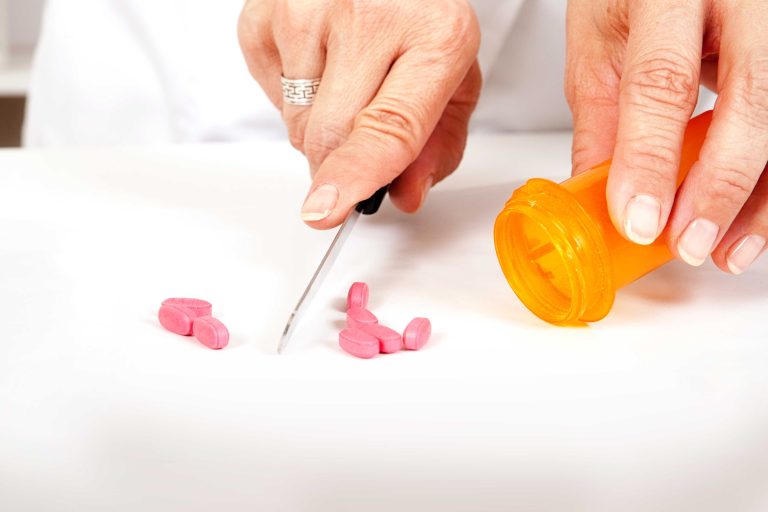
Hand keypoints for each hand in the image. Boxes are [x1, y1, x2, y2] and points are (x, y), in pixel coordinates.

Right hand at [239, 0, 480, 228]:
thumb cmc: (420, 22)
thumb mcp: (453, 83)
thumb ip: (437, 147)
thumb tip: (403, 195)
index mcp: (434, 35)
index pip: (389, 125)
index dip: (355, 174)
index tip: (326, 209)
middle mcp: (368, 14)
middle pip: (330, 137)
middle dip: (340, 164)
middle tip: (360, 137)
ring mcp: (307, 9)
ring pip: (296, 124)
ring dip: (319, 127)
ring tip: (347, 77)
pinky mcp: (264, 13)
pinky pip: (270, 96)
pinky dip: (292, 96)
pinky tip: (320, 61)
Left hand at [566, 0, 767, 273]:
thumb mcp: (601, 37)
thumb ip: (602, 113)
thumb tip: (597, 192)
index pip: (661, 81)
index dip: (649, 158)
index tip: (638, 220)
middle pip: (751, 96)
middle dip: (720, 186)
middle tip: (687, 244)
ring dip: (758, 197)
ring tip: (724, 249)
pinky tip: (751, 216)